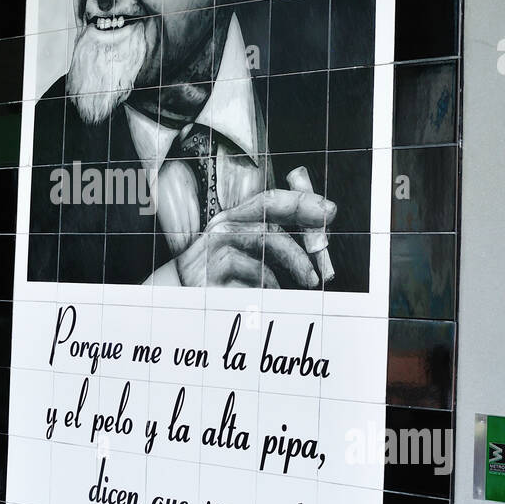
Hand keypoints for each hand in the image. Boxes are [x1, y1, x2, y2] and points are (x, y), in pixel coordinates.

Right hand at [175, 189, 336, 287]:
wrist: (175, 293)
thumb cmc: (216, 271)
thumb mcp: (241, 247)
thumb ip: (270, 237)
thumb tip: (315, 235)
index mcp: (232, 219)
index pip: (268, 201)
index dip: (301, 203)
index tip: (329, 210)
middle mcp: (220, 232)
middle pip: (270, 234)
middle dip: (299, 256)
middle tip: (315, 278)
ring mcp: (211, 258)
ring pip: (261, 267)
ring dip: (280, 283)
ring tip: (283, 292)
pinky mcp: (209, 285)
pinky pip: (249, 292)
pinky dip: (259, 299)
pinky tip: (254, 301)